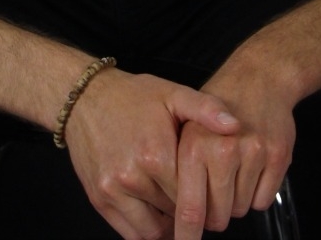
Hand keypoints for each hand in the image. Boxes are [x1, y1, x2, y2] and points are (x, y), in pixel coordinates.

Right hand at [64, 69, 238, 239]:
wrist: (86, 98)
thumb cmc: (132, 96)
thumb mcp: (173, 94)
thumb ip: (206, 109)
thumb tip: (234, 126)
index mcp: (155, 154)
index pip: (194, 195)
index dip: (208, 196)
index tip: (215, 191)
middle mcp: (132, 177)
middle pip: (175, 213)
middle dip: (190, 209)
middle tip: (200, 200)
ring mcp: (113, 192)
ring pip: (153, 232)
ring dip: (169, 225)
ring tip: (179, 207)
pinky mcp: (99, 200)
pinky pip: (130, 234)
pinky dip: (147, 231)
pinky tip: (158, 214)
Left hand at [172, 77, 295, 239]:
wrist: (258, 77)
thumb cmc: (217, 106)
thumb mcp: (185, 126)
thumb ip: (177, 171)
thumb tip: (173, 221)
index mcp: (194, 147)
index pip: (189, 210)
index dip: (186, 235)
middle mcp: (224, 151)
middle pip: (218, 217)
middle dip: (214, 214)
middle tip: (214, 190)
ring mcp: (254, 153)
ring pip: (240, 210)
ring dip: (235, 200)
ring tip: (233, 169)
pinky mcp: (277, 156)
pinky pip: (263, 201)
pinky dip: (257, 193)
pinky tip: (252, 167)